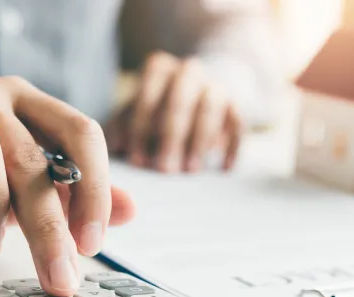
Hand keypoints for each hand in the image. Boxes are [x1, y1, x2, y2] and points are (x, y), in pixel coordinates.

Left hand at [106, 52, 241, 172]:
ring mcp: (215, 85)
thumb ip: (123, 126)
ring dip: (200, 141)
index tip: (138, 161)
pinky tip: (224, 168)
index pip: (148, 95)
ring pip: (210, 109)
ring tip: (190, 170)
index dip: (141, 129)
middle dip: (172, 138)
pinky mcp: (236, 103)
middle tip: (165, 170)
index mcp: (159, 69)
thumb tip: (115, 147)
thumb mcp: (137, 110)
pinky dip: (232, 145)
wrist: (199, 87)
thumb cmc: (159, 105)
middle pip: (180, 101)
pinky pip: (238, 122)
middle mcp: (189, 71)